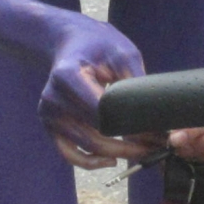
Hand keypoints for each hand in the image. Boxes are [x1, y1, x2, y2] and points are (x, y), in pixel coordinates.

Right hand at [38, 17, 149, 169]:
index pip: (101, 112)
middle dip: (127, 146)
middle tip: (154, 147)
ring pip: (86, 147)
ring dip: (115, 154)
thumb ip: (136, 84)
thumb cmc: (97, 44)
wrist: (69, 42)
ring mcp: (48, 114)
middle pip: (93, 135)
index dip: (129, 127)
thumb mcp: (123, 54)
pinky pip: (69, 153)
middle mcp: (53, 98)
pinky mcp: (50, 125)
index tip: (153, 133)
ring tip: (140, 150)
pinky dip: (90, 162)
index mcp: (68, 76)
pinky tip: (110, 160)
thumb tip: (154, 117)